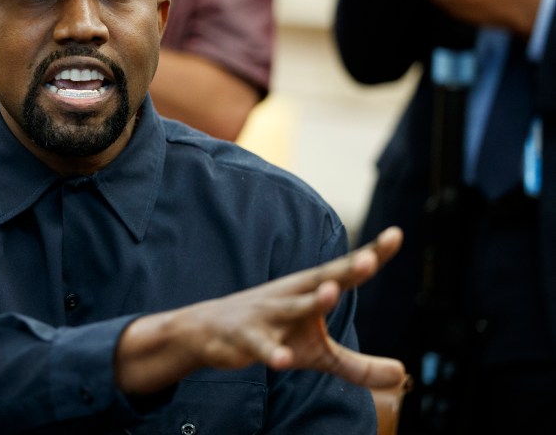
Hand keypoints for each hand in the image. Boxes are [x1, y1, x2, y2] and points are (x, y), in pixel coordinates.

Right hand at [115, 227, 405, 394]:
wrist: (207, 330)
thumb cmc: (272, 334)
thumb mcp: (317, 354)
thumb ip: (358, 365)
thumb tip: (402, 375)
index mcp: (310, 292)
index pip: (345, 271)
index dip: (371, 255)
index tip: (396, 234)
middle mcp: (291, 296)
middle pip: (322, 280)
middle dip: (345, 270)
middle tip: (369, 259)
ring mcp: (268, 316)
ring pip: (293, 307)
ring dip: (312, 300)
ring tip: (332, 292)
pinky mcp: (246, 339)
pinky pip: (261, 346)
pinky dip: (270, 352)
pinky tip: (280, 360)